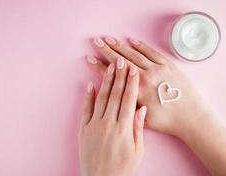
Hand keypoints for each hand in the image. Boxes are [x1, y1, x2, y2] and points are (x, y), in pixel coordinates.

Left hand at [79, 59, 145, 175]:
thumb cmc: (123, 168)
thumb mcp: (137, 151)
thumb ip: (138, 128)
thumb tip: (142, 108)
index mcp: (124, 128)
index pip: (129, 99)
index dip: (131, 83)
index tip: (133, 70)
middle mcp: (108, 123)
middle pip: (115, 94)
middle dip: (119, 75)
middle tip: (120, 59)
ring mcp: (94, 125)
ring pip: (101, 98)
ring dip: (106, 80)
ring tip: (109, 66)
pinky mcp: (84, 130)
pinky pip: (86, 109)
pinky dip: (88, 96)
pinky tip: (90, 84)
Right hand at [86, 37, 209, 136]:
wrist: (191, 116)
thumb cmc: (168, 121)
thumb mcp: (144, 119)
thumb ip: (130, 105)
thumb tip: (118, 96)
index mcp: (137, 92)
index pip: (114, 76)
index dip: (100, 66)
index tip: (90, 58)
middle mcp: (145, 77)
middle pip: (122, 61)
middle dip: (107, 50)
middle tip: (96, 41)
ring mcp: (157, 69)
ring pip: (135, 54)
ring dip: (121, 45)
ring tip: (109, 38)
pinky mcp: (168, 65)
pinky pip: (152, 52)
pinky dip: (141, 46)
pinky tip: (132, 40)